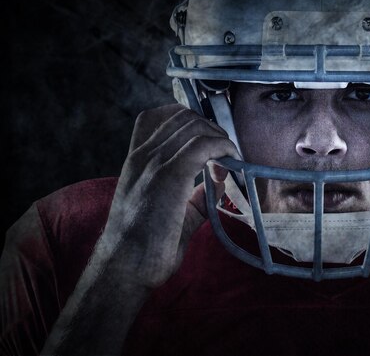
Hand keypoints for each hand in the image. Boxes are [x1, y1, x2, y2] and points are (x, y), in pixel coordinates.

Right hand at [97, 103, 239, 288]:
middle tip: (223, 155)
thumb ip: (192, 196)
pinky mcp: (169, 177)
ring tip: (227, 163)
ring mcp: (153, 164)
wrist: (123, 269)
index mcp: (135, 160)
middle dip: (210, 129)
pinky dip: (223, 149)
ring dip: (219, 139)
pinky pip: (204, 146)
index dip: (188, 120)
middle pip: (182, 116)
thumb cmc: (142, 247)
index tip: (207, 143)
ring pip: (194, 127)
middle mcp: (142, 156)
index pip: (157, 116)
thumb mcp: (169, 213)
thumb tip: (215, 185)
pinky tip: (228, 166)